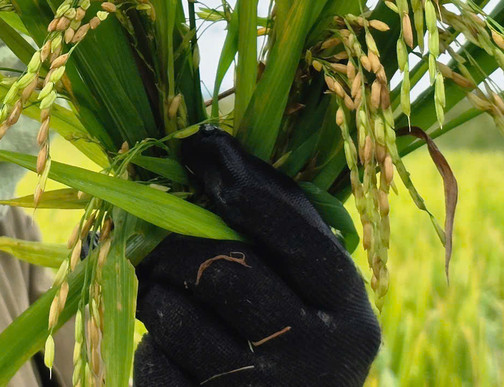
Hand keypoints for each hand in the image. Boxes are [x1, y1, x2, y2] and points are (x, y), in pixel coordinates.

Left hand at [133, 126, 380, 385]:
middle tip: (156, 239)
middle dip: (177, 246)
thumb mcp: (306, 282)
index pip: (296, 239)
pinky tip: (173, 348)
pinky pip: (155, 362)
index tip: (200, 154)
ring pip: (177, 316)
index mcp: (351, 315)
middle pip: (224, 271)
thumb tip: (206, 140)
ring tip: (166, 294)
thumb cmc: (289, 333)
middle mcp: (319, 361)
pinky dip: (151, 345)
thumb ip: (273, 213)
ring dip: (155, 293)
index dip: (243, 190)